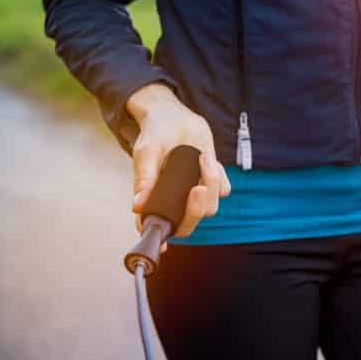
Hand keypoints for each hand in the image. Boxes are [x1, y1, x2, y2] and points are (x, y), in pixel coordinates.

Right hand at [126, 83, 230, 241]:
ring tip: (202, 157)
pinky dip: (218, 175)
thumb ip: (144, 177)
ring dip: (210, 182)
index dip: (159, 239)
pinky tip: (206, 158)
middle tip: (197, 187)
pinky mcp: (211, 183)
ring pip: (210, 207)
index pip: (157, 227)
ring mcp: (194, 194)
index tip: (164, 244)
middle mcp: (174, 201)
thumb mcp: (147, 150)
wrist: (175, 115)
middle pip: (189, 223)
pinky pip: (223, 190)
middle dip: (196, 209)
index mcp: (154, 199)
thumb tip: (137, 206)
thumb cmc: (156, 133)